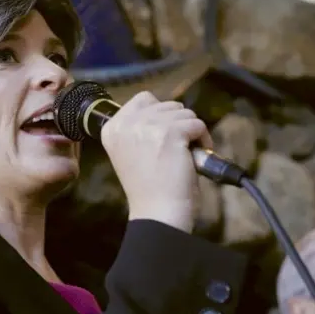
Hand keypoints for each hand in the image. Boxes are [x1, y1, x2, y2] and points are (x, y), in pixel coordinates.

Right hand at [100, 92, 212, 232]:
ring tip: (186, 154)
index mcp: (111, 128)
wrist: (158, 214)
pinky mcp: (170, 133)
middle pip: (166, 104)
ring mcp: (148, 126)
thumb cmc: (148, 189)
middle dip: (178, 123)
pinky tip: (195, 157)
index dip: (161, 115)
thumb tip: (167, 112)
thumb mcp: (130, 152)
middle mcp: (126, 123)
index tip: (165, 135)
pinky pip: (197, 123)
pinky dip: (203, 139)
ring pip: (184, 112)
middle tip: (178, 147)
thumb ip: (139, 130)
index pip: (143, 99)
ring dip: (191, 131)